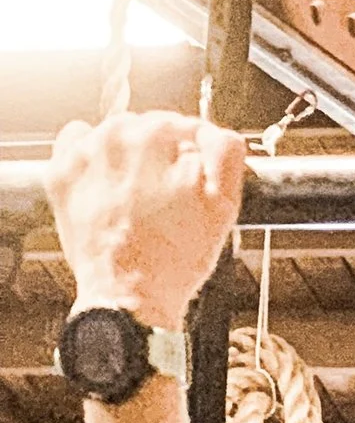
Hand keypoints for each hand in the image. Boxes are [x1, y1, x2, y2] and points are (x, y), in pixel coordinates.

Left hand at [46, 114, 244, 335]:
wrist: (127, 296)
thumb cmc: (174, 260)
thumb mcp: (222, 207)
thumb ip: (225, 155)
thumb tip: (214, 135)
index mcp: (154, 135)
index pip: (185, 126)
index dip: (199, 156)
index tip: (200, 179)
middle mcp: (113, 136)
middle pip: (147, 130)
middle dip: (162, 157)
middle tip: (171, 198)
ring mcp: (83, 155)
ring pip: (114, 138)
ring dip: (130, 160)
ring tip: (140, 200)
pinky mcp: (61, 175)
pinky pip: (77, 146)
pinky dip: (93, 159)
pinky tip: (109, 188)